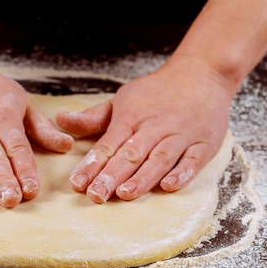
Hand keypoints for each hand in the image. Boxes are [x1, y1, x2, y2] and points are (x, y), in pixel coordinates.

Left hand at [56, 55, 235, 202]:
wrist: (202, 72)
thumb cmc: (157, 92)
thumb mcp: (123, 100)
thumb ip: (94, 118)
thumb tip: (61, 120)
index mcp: (132, 117)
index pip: (108, 144)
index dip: (92, 164)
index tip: (77, 183)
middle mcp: (155, 126)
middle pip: (131, 154)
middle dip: (112, 175)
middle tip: (96, 195)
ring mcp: (181, 134)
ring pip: (160, 158)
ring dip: (142, 177)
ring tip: (124, 194)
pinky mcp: (204, 143)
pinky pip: (193, 160)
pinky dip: (181, 173)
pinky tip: (168, 186)